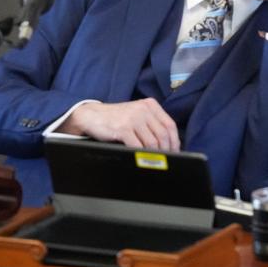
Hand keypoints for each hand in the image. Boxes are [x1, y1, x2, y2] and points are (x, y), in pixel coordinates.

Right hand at [59, 98, 179, 150]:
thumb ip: (151, 123)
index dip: (175, 140)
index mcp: (150, 105)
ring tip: (155, 161)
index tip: (176, 151)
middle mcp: (143, 110)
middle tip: (167, 159)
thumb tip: (167, 142)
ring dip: (155, 155)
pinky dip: (142, 155)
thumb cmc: (116, 118)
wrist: (91, 115)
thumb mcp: (136, 113)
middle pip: (163, 134)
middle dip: (167, 150)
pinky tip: (142, 159)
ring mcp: (133, 119)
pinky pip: (138, 146)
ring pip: (152, 142)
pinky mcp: (123, 129)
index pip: (170, 124)